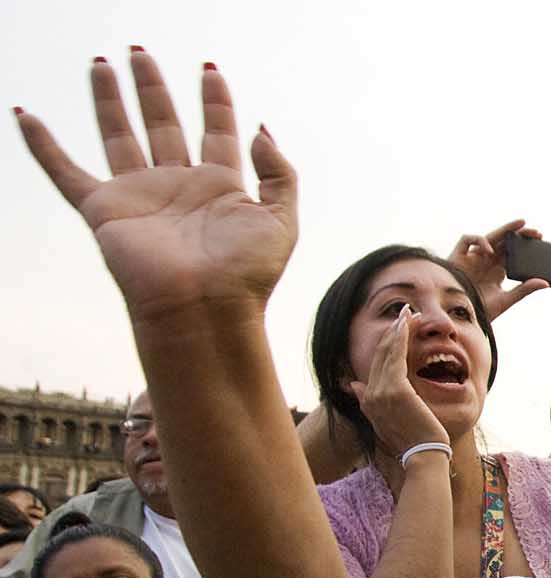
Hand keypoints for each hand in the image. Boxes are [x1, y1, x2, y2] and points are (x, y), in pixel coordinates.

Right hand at [15, 51, 296, 326]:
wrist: (204, 309)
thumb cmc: (246, 275)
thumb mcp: (281, 221)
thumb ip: (279, 174)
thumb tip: (261, 130)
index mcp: (221, 188)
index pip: (216, 131)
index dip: (215, 100)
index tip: (209, 69)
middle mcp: (178, 187)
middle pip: (162, 124)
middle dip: (152, 88)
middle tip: (140, 52)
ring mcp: (140, 196)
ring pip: (119, 136)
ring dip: (110, 100)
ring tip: (101, 63)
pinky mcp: (105, 210)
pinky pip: (65, 171)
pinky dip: (43, 146)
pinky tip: (25, 116)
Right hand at [349, 305, 449, 457]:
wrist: (423, 455)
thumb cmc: (413, 441)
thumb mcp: (387, 421)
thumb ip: (370, 401)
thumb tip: (353, 383)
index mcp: (367, 401)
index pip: (374, 365)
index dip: (385, 344)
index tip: (398, 329)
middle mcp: (369, 394)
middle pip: (379, 354)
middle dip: (392, 331)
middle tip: (405, 313)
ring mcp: (380, 391)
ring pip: (387, 351)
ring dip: (398, 329)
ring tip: (409, 313)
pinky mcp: (395, 389)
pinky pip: (396, 355)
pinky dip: (401, 336)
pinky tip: (408, 323)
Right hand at [449, 221, 547, 319]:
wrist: (458, 318)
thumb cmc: (480, 309)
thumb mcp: (506, 299)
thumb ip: (524, 289)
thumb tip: (545, 282)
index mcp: (497, 269)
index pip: (513, 251)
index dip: (525, 244)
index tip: (540, 240)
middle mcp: (486, 260)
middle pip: (505, 241)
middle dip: (520, 233)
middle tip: (537, 232)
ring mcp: (473, 257)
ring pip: (490, 236)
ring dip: (505, 228)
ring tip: (520, 224)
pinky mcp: (458, 256)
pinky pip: (467, 239)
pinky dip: (479, 241)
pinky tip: (490, 251)